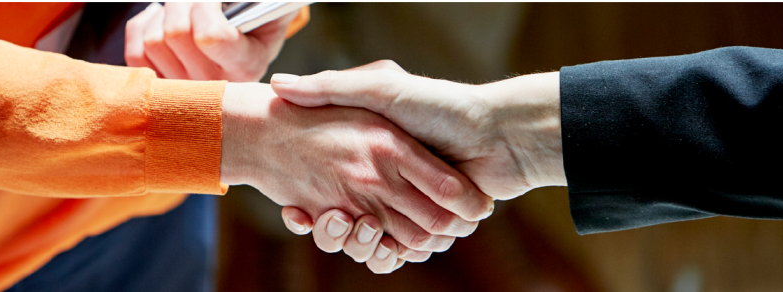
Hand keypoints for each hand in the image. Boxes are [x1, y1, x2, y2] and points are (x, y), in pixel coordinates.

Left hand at [125, 3, 293, 81]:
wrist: (249, 41)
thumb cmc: (256, 20)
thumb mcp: (266, 8)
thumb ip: (248, 3)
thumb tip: (206, 3)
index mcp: (247, 65)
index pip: (210, 36)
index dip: (204, 5)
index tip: (214, 1)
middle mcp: (216, 86)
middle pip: (176, 32)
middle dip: (183, 3)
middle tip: (197, 2)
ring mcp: (187, 91)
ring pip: (153, 41)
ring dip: (164, 14)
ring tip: (183, 11)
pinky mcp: (163, 89)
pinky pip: (135, 54)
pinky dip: (144, 27)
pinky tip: (162, 22)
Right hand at [270, 61, 565, 272]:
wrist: (501, 135)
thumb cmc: (442, 107)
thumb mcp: (381, 88)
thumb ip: (334, 87)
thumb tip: (281, 86)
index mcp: (373, 156)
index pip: (324, 189)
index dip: (306, 207)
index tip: (295, 209)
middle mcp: (386, 185)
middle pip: (341, 225)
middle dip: (329, 230)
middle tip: (323, 216)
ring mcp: (408, 209)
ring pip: (366, 244)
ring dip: (353, 244)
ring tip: (346, 224)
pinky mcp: (430, 229)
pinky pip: (399, 253)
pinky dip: (386, 255)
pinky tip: (382, 244)